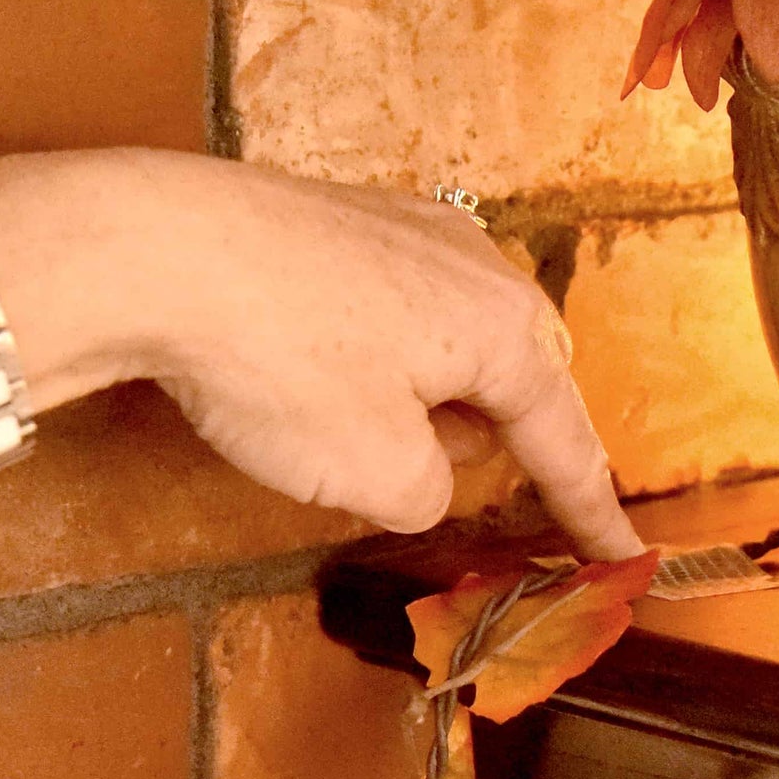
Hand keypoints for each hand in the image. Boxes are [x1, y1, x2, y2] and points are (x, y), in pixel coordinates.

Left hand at [0, 150, 643, 560]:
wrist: (152, 248)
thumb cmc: (280, 364)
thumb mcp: (376, 473)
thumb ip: (430, 494)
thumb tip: (429, 471)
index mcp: (505, 328)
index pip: (565, 440)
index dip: (590, 512)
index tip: (626, 560)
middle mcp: (474, 262)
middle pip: (518, 374)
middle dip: (506, 440)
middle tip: (477, 491)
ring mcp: (406, 226)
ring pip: (454, 338)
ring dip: (436, 399)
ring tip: (377, 437)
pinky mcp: (339, 218)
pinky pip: (398, 305)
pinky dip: (387, 359)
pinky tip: (327, 378)